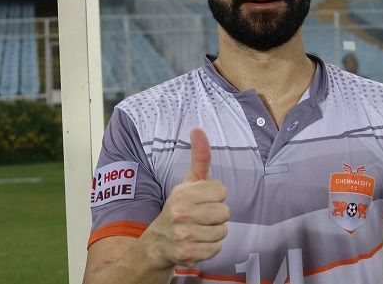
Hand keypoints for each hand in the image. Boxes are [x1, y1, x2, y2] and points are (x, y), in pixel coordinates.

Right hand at [141, 128, 229, 269]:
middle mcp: (181, 212)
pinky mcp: (187, 254)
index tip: (203, 199)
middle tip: (201, 216)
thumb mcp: (189, 181)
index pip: (222, 190)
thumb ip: (199, 156)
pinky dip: (210, 247)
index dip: (215, 195)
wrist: (158, 241)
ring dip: (214, 232)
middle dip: (217, 215)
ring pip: (222, 231)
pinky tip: (197, 242)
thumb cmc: (180, 206)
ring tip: (199, 229)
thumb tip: (198, 128)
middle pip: (225, 212)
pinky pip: (216, 249)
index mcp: (183, 192)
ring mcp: (183, 234)